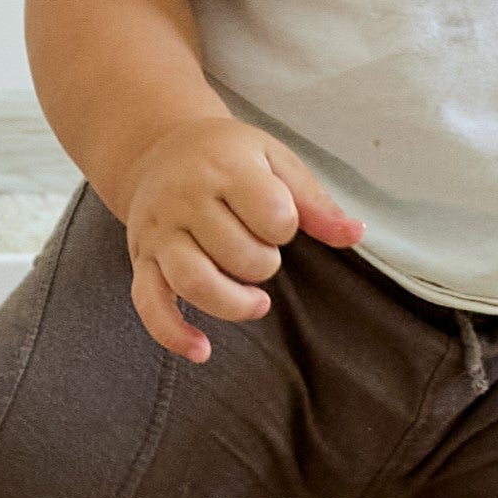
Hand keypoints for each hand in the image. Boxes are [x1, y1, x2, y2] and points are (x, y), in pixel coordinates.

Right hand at [116, 118, 363, 361]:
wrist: (159, 148)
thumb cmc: (227, 157)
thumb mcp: (275, 160)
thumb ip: (315, 202)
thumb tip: (356, 235)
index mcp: (225, 168)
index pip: (274, 216)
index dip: (286, 228)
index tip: (276, 218)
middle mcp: (185, 199)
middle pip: (238, 254)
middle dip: (263, 264)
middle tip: (261, 251)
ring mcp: (159, 232)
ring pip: (194, 282)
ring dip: (233, 304)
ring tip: (256, 304)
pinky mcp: (141, 259)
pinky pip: (150, 304)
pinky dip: (173, 334)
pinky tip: (201, 350)